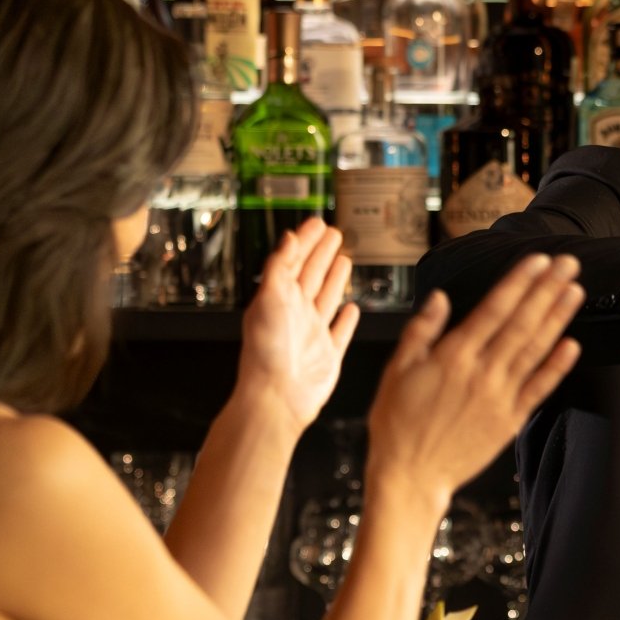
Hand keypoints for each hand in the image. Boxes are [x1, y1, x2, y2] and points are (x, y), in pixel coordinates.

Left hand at [237, 219, 359, 430]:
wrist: (277, 397)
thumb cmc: (267, 353)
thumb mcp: (269, 299)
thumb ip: (279, 267)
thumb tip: (287, 238)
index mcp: (279, 298)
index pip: (294, 260)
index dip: (305, 240)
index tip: (316, 222)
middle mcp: (295, 313)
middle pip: (312, 274)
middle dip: (322, 252)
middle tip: (333, 233)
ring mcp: (312, 334)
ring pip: (327, 298)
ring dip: (335, 278)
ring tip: (344, 260)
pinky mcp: (328, 355)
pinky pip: (340, 331)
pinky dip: (347, 319)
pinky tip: (352, 309)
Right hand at [368, 255, 584, 502]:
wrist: (411, 475)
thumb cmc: (398, 422)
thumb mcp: (396, 370)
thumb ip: (421, 331)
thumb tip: (439, 297)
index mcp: (453, 356)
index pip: (494, 309)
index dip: (519, 282)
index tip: (538, 260)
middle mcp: (481, 372)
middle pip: (522, 323)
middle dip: (547, 290)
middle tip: (569, 264)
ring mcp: (499, 397)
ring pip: (535, 350)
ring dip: (557, 318)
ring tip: (575, 291)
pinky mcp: (510, 420)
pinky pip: (539, 388)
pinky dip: (557, 366)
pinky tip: (572, 344)